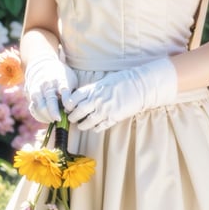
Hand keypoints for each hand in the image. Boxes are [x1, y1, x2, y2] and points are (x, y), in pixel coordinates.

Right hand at [25, 54, 77, 122]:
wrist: (42, 66)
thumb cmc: (61, 77)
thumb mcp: (70, 79)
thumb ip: (73, 92)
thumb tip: (78, 108)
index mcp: (60, 80)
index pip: (64, 90)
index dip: (67, 101)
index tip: (69, 108)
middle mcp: (48, 85)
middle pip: (50, 101)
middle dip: (54, 113)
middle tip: (59, 120)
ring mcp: (38, 91)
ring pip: (40, 107)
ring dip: (47, 117)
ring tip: (54, 121)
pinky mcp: (31, 96)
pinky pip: (34, 109)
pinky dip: (39, 116)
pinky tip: (47, 119)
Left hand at [62, 56, 176, 131]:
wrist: (140, 86)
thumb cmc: (124, 80)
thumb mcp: (105, 81)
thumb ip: (94, 89)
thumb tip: (84, 96)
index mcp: (94, 89)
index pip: (74, 98)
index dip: (69, 104)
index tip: (68, 107)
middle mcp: (97, 100)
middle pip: (78, 111)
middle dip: (72, 117)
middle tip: (72, 119)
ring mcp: (105, 110)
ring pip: (87, 122)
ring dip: (82, 125)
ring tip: (81, 126)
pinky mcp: (113, 118)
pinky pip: (100, 127)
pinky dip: (95, 128)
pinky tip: (95, 127)